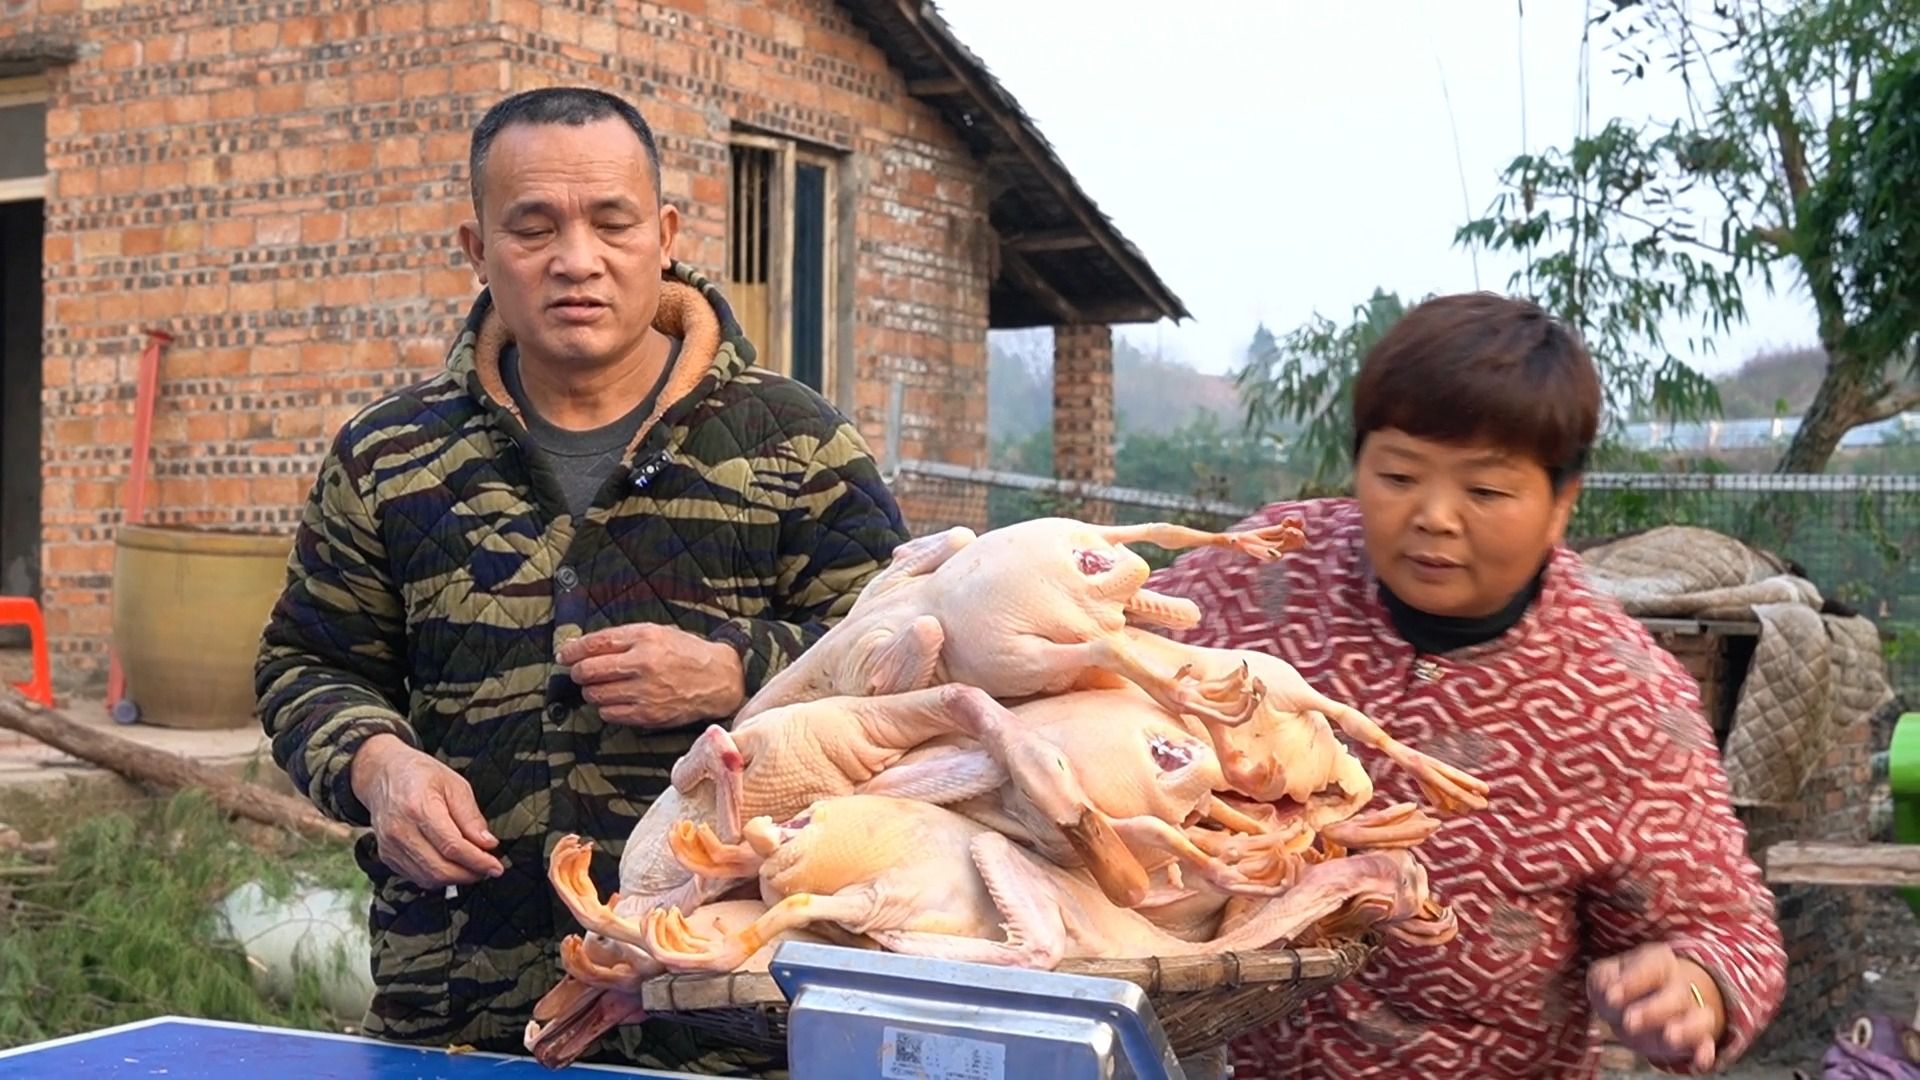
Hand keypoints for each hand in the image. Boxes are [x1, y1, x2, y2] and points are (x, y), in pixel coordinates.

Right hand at [350, 733, 503, 888]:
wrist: (382, 775)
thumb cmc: (420, 775)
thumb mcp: (454, 784)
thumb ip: (471, 817)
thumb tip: (488, 844)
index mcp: (419, 808)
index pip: (452, 846)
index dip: (478, 861)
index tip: (496, 867)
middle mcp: (400, 831)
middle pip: (440, 868)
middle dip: (470, 874)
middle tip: (488, 869)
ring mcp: (390, 846)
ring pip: (428, 878)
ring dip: (456, 879)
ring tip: (473, 868)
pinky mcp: (387, 856)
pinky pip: (416, 877)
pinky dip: (438, 877)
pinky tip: (452, 866)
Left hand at [557, 622, 745, 726]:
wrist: (718, 679)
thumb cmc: (685, 653)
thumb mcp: (656, 632)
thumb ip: (621, 638)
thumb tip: (580, 647)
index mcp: (645, 638)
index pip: (595, 644)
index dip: (572, 650)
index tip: (564, 655)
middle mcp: (643, 664)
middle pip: (588, 671)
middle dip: (578, 672)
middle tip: (580, 672)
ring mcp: (645, 692)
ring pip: (595, 695)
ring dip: (592, 691)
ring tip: (602, 686)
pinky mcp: (648, 714)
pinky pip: (609, 714)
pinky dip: (606, 707)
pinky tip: (617, 700)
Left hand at [1588, 943, 1726, 1071]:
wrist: (1636, 1008)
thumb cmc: (1619, 989)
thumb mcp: (1604, 978)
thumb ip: (1604, 982)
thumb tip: (1608, 993)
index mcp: (1657, 962)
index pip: (1651, 967)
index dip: (1632, 981)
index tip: (1611, 995)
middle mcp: (1679, 986)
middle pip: (1676, 995)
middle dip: (1653, 1011)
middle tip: (1629, 1021)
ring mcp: (1691, 1013)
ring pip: (1699, 1019)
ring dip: (1686, 1030)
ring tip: (1669, 1037)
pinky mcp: (1696, 1039)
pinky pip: (1707, 1044)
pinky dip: (1705, 1053)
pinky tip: (1700, 1061)